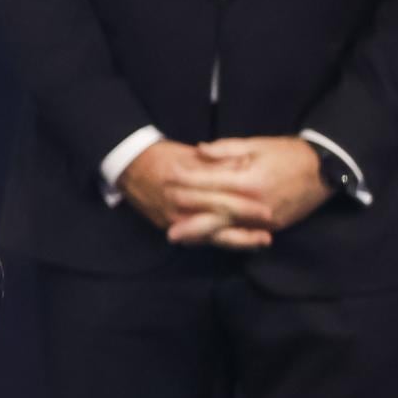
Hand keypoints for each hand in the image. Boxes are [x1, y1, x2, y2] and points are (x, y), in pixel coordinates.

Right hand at [118, 139, 273, 250]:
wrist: (128, 166)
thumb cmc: (161, 156)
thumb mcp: (189, 154)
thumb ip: (216, 161)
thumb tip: (244, 165)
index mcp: (186, 184)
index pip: (221, 198)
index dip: (245, 206)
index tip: (268, 209)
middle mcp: (179, 206)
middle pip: (218, 222)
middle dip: (245, 230)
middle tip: (269, 233)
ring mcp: (173, 220)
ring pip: (210, 235)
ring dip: (237, 240)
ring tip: (260, 241)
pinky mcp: (169, 227)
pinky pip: (198, 239)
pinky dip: (218, 240)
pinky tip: (236, 243)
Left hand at [172, 136, 330, 238]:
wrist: (325, 170)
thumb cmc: (288, 153)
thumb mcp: (257, 144)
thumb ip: (225, 149)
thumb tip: (198, 150)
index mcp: (249, 180)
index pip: (210, 183)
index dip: (187, 181)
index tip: (167, 177)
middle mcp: (255, 204)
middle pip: (214, 212)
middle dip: (187, 212)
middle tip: (163, 214)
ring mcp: (264, 220)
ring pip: (226, 229)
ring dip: (199, 233)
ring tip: (175, 236)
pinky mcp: (272, 227)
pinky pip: (242, 235)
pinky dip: (222, 237)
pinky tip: (205, 239)